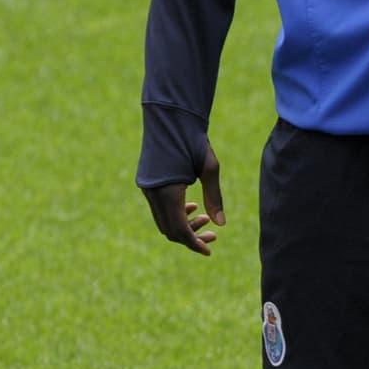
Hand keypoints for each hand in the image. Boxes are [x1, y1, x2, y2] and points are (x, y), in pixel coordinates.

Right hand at [143, 141, 224, 255]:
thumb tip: (221, 225)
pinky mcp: (147, 182)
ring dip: (182, 224)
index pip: (178, 229)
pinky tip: (192, 205)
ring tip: (205, 218)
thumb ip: (215, 197)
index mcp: (167, 191)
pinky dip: (175, 212)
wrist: (171, 117)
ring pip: (163, 219)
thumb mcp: (210, 168)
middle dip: (190, 236)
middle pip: (169, 229)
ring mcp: (147, 188)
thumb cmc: (194, 140)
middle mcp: (153, 192)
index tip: (208, 251)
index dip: (193, 243)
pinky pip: (159, 207)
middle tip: (213, 236)